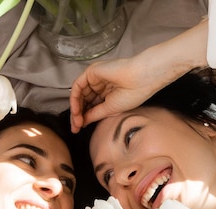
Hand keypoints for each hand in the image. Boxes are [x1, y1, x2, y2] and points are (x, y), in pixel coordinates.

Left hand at [69, 18, 209, 132]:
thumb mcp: (110, 109)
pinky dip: (75, 99)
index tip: (78, 130)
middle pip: (83, 100)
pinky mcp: (91, 72)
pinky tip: (76, 111)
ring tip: (76, 122)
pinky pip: (78, 86)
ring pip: (79, 94)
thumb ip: (94, 114)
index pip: (90, 106)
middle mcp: (99, 85)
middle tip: (74, 128)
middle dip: (77, 115)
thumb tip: (82, 122)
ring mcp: (94, 78)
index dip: (83, 118)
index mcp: (106, 93)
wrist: (140, 79)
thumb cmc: (132, 94)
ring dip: (75, 108)